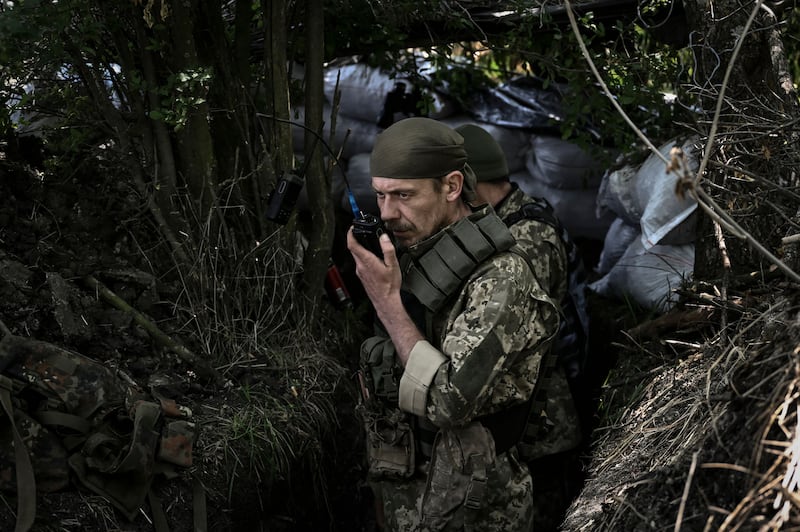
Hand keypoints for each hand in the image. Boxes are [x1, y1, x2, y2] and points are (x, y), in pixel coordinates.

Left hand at [346, 228, 420, 366]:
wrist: (385, 301)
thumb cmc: (389, 286)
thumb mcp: (393, 265)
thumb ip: (388, 250)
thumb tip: (384, 238)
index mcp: (367, 261)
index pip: (352, 244)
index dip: (350, 234)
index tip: (352, 228)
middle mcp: (360, 266)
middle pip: (353, 249)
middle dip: (355, 239)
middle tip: (360, 232)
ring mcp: (360, 272)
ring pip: (356, 256)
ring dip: (360, 249)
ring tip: (367, 243)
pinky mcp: (362, 276)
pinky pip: (360, 263)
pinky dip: (363, 257)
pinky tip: (372, 258)